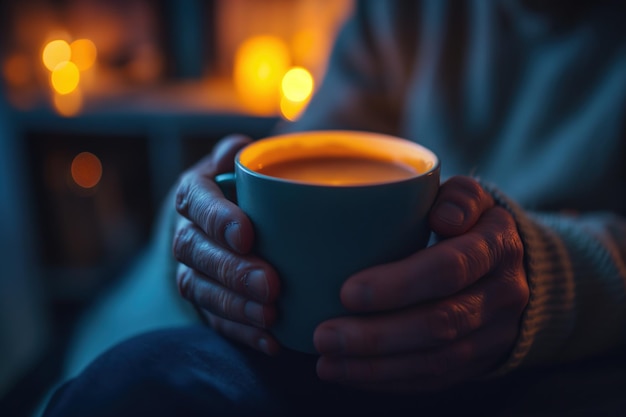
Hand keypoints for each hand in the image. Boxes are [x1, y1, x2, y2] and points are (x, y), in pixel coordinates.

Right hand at [173, 135, 281, 354]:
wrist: (242, 217)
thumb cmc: (251, 187)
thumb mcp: (246, 164)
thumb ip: (242, 156)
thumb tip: (238, 149)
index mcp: (194, 193)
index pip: (196, 203)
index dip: (217, 219)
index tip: (246, 235)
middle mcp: (186, 232)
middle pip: (197, 252)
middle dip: (231, 271)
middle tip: (270, 284)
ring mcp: (192, 269)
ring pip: (200, 290)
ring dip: (235, 306)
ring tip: (270, 316)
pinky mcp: (205, 300)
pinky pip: (214, 320)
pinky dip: (241, 332)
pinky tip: (270, 341)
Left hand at [313, 176, 528, 391]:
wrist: (512, 268)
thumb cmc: (471, 224)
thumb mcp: (471, 198)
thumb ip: (458, 197)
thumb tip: (441, 216)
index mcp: (498, 246)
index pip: (450, 268)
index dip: (399, 284)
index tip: (347, 292)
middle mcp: (504, 294)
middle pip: (440, 322)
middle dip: (377, 335)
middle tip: (325, 335)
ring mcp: (495, 334)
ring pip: (436, 360)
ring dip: (376, 366)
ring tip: (327, 361)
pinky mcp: (479, 360)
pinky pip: (434, 379)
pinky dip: (388, 380)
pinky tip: (349, 373)